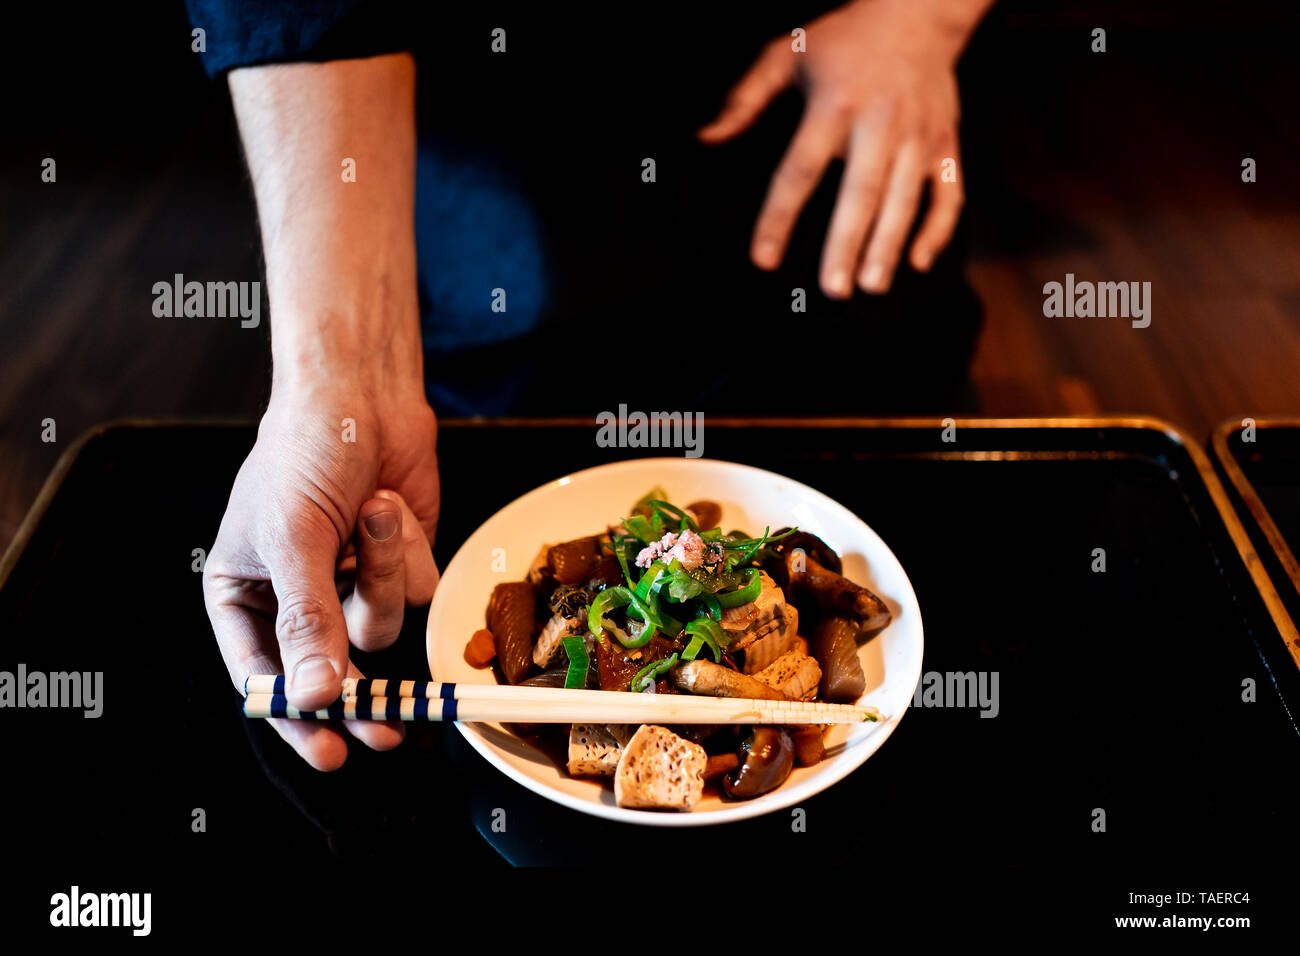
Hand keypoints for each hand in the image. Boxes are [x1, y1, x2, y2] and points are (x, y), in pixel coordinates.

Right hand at [203, 377, 439, 769]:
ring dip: (380, 572)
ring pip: (377, 627)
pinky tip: (389, 507)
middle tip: (383, 731)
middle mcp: (296, 596)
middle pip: (327, 672)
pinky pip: (411, 590)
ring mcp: (347, 582)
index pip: (263, 676)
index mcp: (244, 593)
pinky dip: (403, 551)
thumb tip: (312, 695)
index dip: (295, 718)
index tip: (328, 749)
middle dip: (358, 696)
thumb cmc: (305, 452)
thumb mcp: (294, 539)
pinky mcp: (393, 565)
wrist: (363, 395)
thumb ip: (306, 621)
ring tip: (373, 512)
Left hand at [699, 0, 979, 297]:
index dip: (779, 218)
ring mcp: (919, 136)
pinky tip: (919, 261)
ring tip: (871, 286)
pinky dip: (938, 229)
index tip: (763, 258)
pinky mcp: (946, 143)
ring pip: (906, 200)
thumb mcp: (787, 54)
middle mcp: (880, 123)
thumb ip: (745, 99)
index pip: (800, 170)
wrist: (919, 13)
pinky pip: (949, 193)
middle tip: (831, 289)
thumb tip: (707, 139)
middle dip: (846, 244)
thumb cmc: (844, 39)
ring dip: (889, 246)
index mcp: (835, 104)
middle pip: (861, 193)